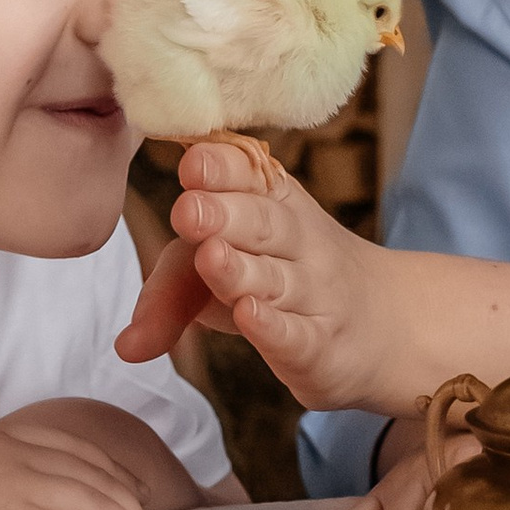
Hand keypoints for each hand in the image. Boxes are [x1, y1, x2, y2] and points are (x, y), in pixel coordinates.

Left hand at [119, 143, 402, 415]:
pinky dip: (273, 325)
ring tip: (210, 257)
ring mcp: (314, 295)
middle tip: (188, 211)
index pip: (251, 177)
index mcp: (274, 205)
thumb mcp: (230, 270)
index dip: (222, 169)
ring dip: (241, 270)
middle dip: (224, 215)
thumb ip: (173, 291)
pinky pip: (297, 333)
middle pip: (262, 224)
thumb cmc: (286, 286)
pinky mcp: (322, 346)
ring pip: (276, 279)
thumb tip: (123, 345)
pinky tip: (249, 314)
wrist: (386, 327)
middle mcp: (298, 242)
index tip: (192, 164)